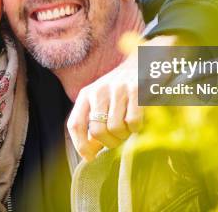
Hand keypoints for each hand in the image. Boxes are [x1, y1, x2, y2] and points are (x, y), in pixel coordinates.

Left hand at [67, 35, 176, 160]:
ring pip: (116, 129)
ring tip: (128, 128)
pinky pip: (133, 122)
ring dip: (125, 135)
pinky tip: (138, 120)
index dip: (80, 145)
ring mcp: (118, 89)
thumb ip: (93, 124)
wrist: (142, 60)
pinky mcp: (137, 90)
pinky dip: (137, 128)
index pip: (75, 124)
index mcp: (86, 94)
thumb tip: (89, 153)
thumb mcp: (101, 101)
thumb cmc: (120, 88)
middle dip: (110, 143)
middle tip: (118, 139)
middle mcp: (99, 90)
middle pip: (97, 131)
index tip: (90, 157)